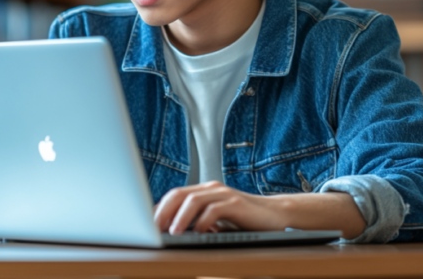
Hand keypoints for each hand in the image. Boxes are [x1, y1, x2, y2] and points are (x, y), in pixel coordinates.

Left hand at [154, 181, 286, 234]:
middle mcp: (212, 189)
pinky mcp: (237, 203)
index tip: (146, 227)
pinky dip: (203, 221)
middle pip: (179, 194)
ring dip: (180, 217)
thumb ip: (198, 221)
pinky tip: (199, 233)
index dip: (158, 211)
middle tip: (153, 230)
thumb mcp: (217, 221)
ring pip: (194, 199)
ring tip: (173, 232)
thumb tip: (170, 231)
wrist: (276, 215)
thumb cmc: (244, 220)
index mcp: (204, 192)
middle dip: (163, 212)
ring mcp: (225, 194)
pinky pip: (214, 209)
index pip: (174, 196)